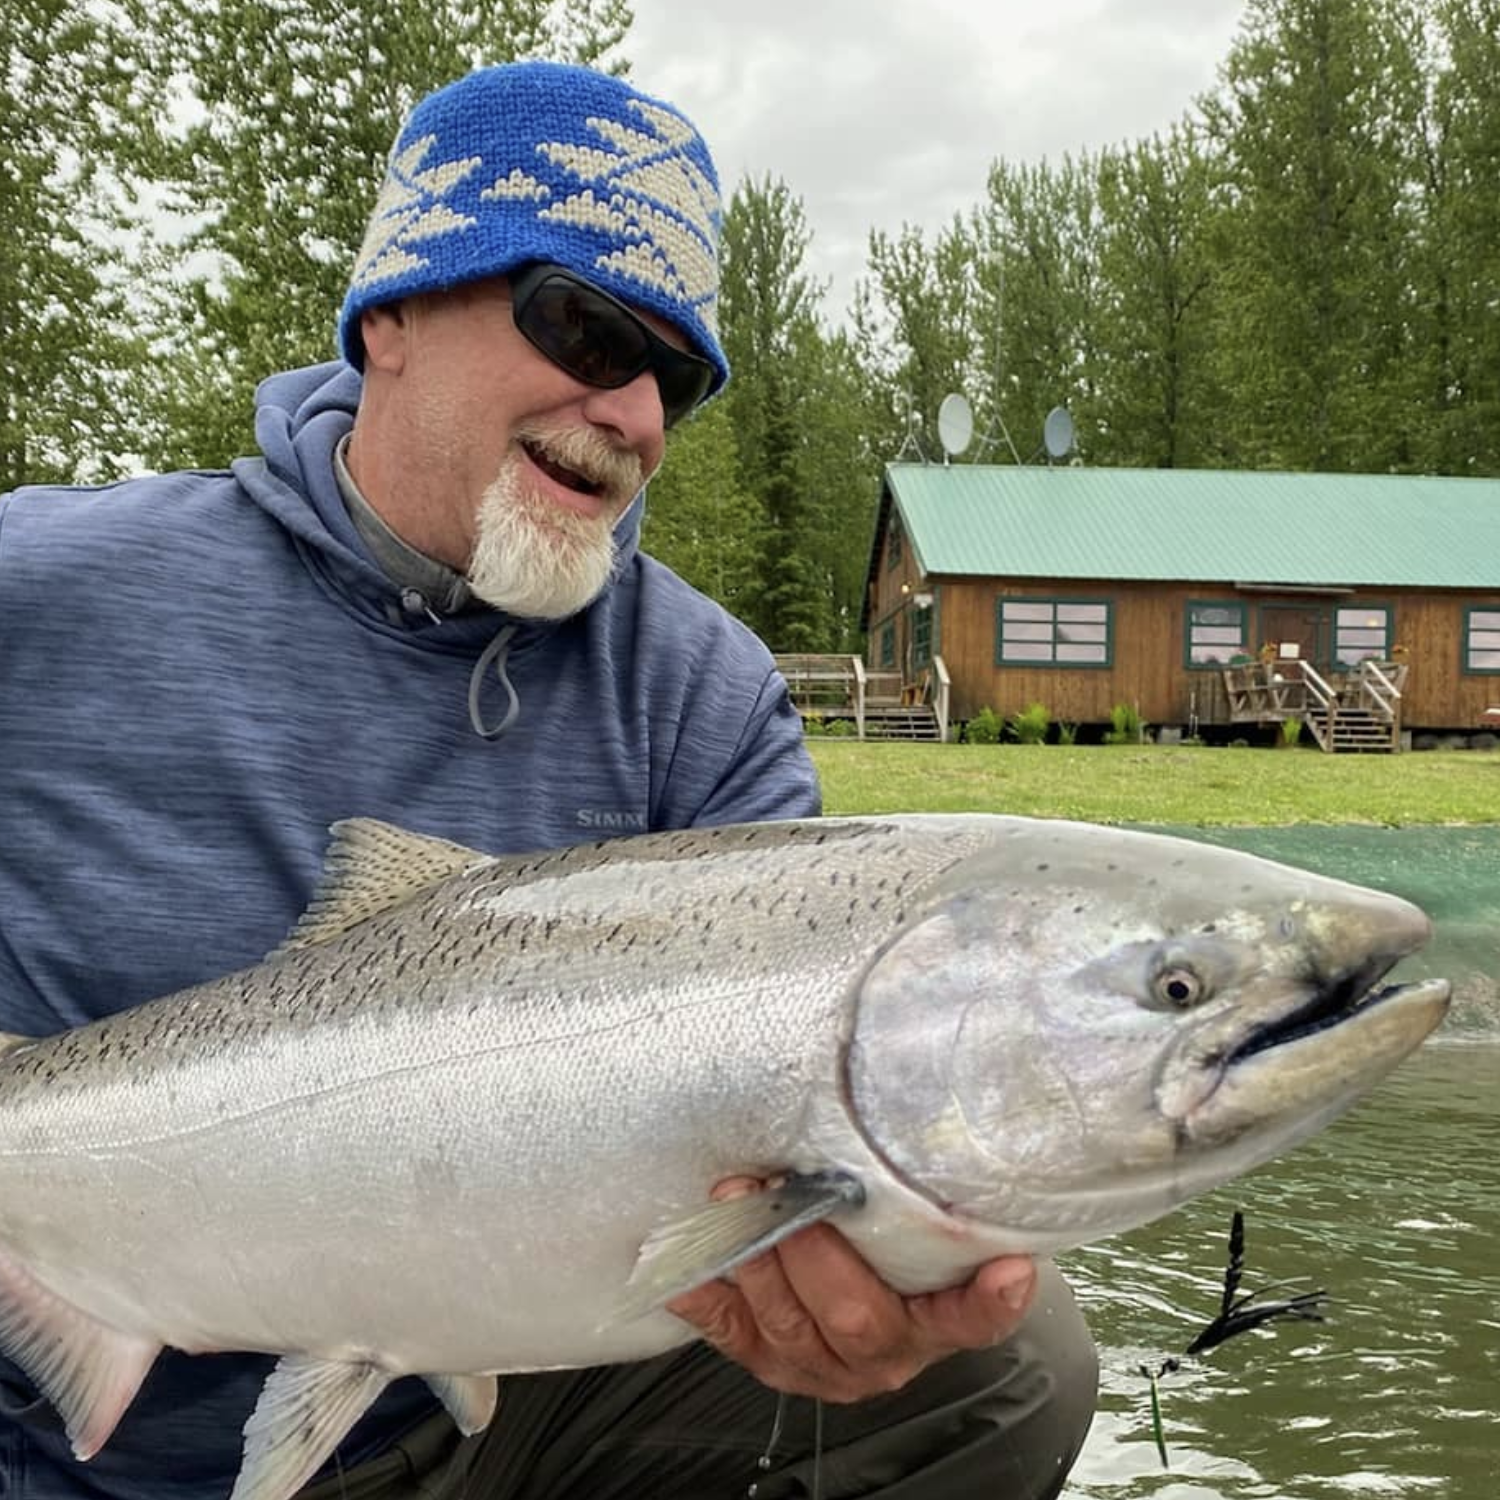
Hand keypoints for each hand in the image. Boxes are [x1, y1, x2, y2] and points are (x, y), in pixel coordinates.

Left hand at [665, 1177, 1036, 1402]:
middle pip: (856, 1318)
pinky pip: (732, 1337)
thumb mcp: (924, 1220)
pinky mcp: (768, 1362)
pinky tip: (685, 1270)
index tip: (1011, 1271)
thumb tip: (928, 1096)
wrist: (863, 1295)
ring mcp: (823, 1366)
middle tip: (787, 1188)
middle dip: (812, 1250)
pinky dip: (707, 1299)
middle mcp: (887, 1354)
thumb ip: (928, 1187)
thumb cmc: (897, 1241)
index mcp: (937, 1323)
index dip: (990, 1300)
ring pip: (788, 1327)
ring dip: (754, 1258)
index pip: (974, 1319)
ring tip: (735, 1197)